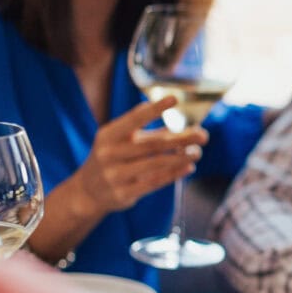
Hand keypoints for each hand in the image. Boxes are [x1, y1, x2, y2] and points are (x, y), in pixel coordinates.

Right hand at [71, 97, 206, 215]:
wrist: (88, 192)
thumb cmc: (113, 158)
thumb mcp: (120, 141)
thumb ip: (147, 131)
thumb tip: (181, 120)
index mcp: (108, 135)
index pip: (133, 119)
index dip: (154, 109)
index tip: (174, 99)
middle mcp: (109, 153)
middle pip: (152, 144)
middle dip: (181, 139)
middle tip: (203, 135)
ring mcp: (115, 174)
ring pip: (155, 164)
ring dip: (181, 157)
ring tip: (198, 151)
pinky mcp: (123, 193)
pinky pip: (154, 182)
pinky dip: (174, 174)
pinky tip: (189, 167)